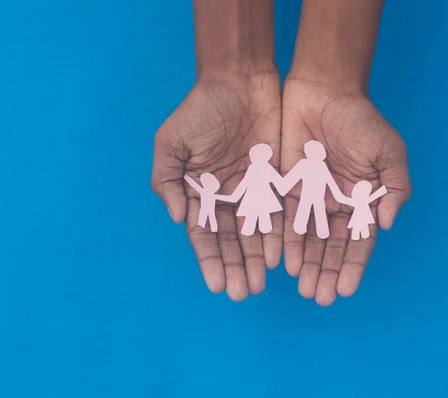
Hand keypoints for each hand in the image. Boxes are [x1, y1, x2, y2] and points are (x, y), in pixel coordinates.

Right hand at [152, 73, 281, 300]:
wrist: (240, 81)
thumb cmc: (200, 109)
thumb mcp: (172, 141)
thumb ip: (167, 180)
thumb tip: (178, 218)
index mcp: (198, 192)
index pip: (203, 235)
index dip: (209, 260)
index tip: (216, 285)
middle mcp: (225, 198)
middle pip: (230, 241)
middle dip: (235, 267)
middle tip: (241, 294)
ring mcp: (251, 191)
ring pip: (254, 234)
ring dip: (256, 261)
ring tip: (259, 286)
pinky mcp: (275, 181)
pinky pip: (277, 214)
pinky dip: (277, 237)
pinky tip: (279, 259)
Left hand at [281, 79, 411, 305]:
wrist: (323, 91)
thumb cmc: (360, 119)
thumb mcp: (388, 151)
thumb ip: (394, 187)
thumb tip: (385, 224)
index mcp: (362, 199)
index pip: (358, 241)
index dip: (352, 266)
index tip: (345, 289)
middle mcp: (336, 204)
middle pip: (330, 247)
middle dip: (326, 272)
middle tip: (320, 297)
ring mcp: (310, 197)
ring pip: (307, 240)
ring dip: (306, 265)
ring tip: (304, 289)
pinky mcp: (286, 187)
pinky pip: (284, 220)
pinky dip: (285, 242)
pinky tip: (283, 263)